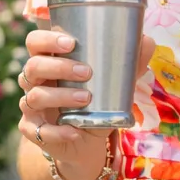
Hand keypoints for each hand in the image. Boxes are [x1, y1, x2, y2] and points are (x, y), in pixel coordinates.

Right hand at [18, 28, 151, 179]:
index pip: (35, 42)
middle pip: (32, 66)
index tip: (71, 43)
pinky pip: (38, 130)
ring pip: (34, 96)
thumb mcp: (115, 80)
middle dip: (58, 67)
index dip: (47, 39)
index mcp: (50, 61)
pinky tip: (74, 130)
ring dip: (61, 96)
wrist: (90, 140)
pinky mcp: (33, 130)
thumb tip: (147, 40)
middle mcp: (35, 81)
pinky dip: (57, 131)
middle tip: (87, 72)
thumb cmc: (98, 100)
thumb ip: (129, 60)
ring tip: (86, 99)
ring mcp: (31, 106)